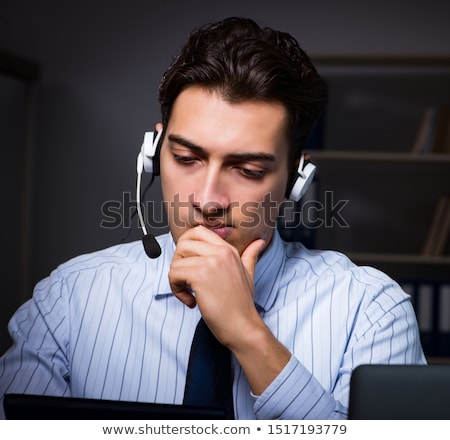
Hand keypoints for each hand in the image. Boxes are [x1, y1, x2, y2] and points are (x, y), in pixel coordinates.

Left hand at [169, 225, 290, 394]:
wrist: (243, 326)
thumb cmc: (242, 305)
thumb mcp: (248, 275)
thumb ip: (250, 255)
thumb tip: (258, 242)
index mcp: (228, 250)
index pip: (198, 231)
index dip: (186, 246)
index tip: (189, 264)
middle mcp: (220, 252)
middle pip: (183, 243)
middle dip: (178, 261)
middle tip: (185, 279)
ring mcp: (210, 262)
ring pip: (176, 261)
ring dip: (176, 279)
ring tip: (189, 293)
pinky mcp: (200, 276)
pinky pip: (174, 274)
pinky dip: (176, 289)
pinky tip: (190, 300)